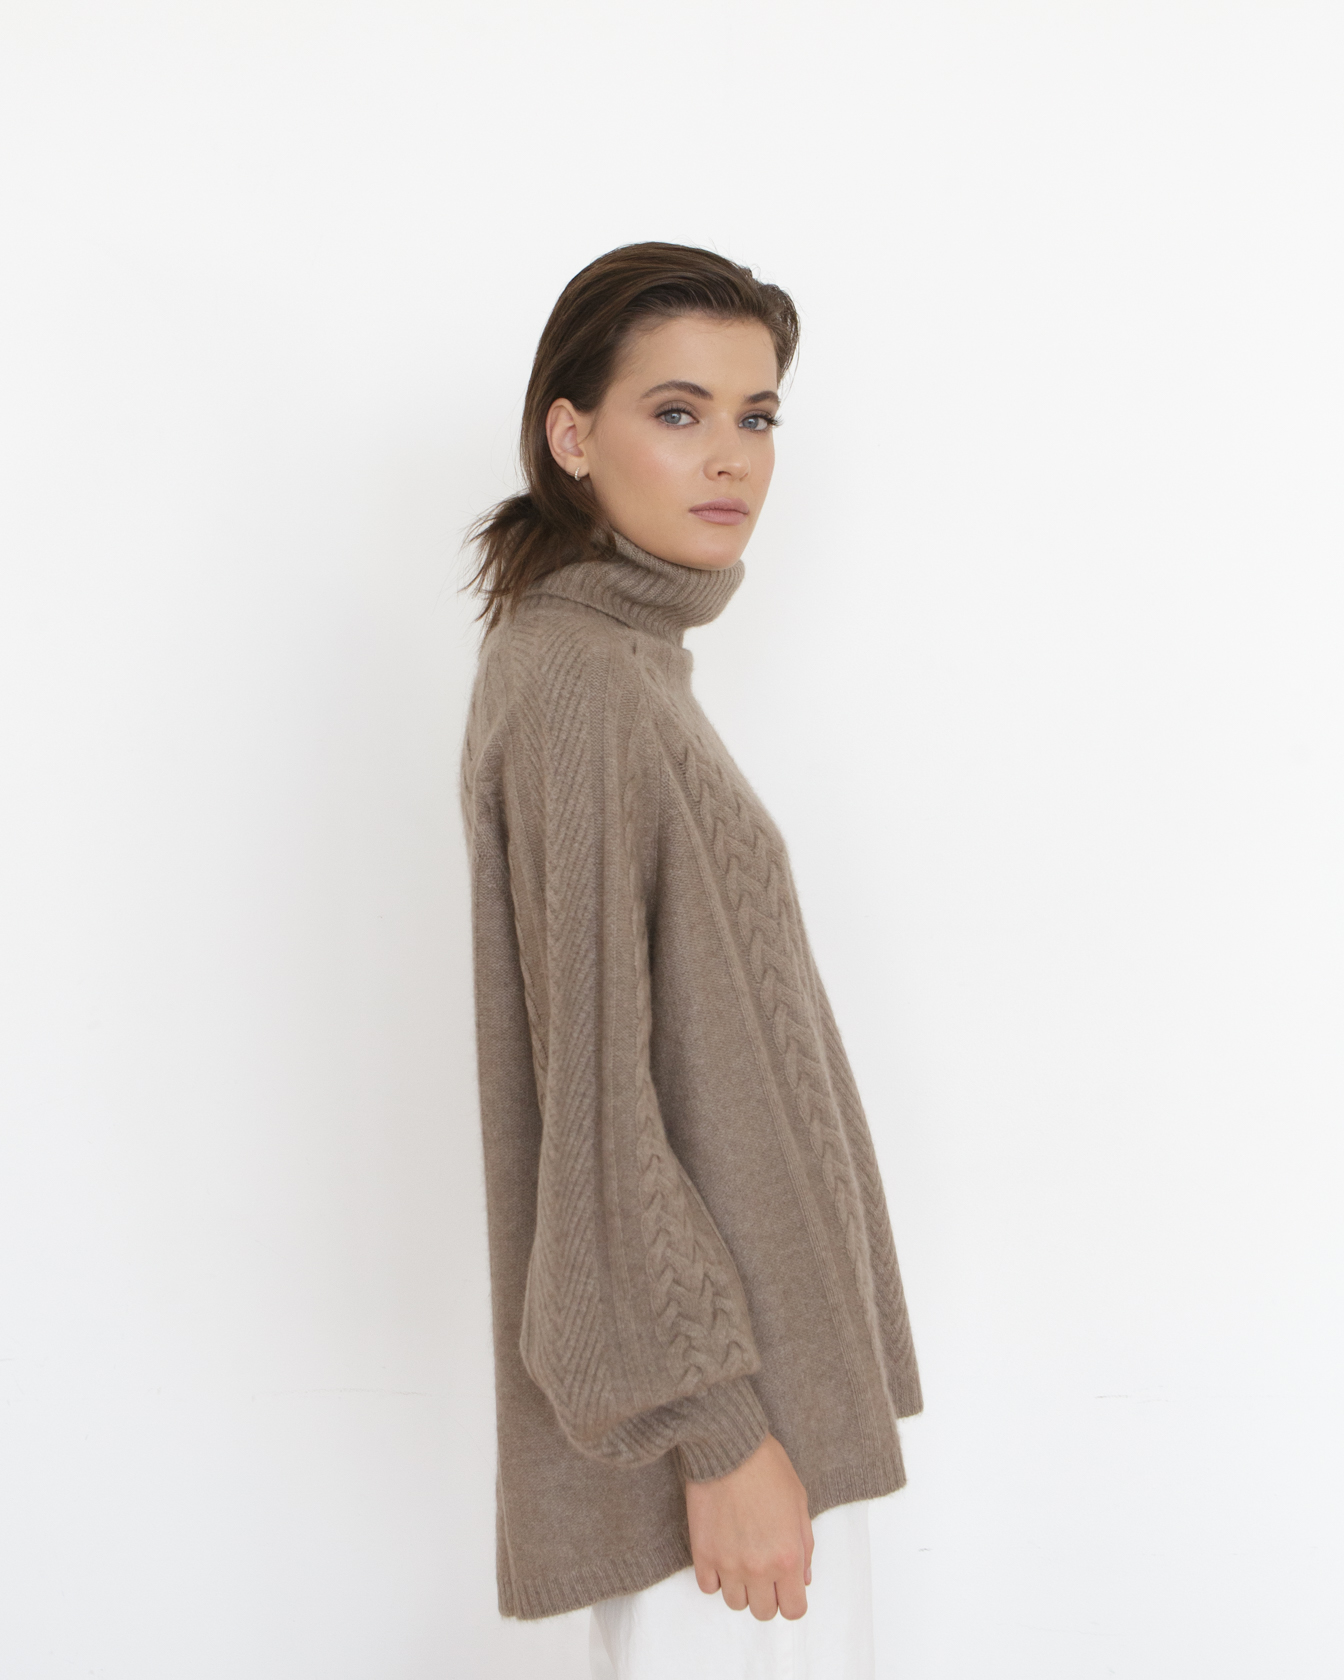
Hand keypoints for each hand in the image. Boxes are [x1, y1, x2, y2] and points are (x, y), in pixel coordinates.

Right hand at [684, 1432, 814, 1620]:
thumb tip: (803, 1577)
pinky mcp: (702, 1554)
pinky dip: (715, 1577)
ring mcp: (728, 1564)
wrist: (728, 1446)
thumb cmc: (767, 1467)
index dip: (792, 1600)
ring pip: (735, 1603)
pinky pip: (708, 1587)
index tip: (787, 1587)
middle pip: (763, 1612)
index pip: (794, 1610)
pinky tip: (721, 1555)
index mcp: (788, 1557)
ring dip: (740, 1587)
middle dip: (767, 1596)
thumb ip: (805, 1545)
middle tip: (765, 1571)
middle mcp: (759, 1568)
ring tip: (741, 1560)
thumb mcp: (799, 1502)